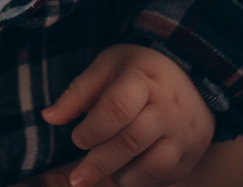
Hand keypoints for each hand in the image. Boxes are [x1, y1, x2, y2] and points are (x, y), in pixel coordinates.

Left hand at [41, 44, 216, 186]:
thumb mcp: (108, 67)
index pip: (117, 108)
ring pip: (151, 166)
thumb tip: (48, 117)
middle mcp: (169, 108)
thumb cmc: (140, 72)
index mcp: (144, 79)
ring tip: (105, 173)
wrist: (194, 78)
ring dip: (121, 176)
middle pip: (131, 142)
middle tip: (77, 179)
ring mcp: (184, 134)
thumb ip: (78, 92)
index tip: (77, 139)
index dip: (92, 128)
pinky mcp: (190, 156)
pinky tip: (125, 174)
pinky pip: (163, 178)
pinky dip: (140, 182)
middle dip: (98, 163)